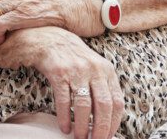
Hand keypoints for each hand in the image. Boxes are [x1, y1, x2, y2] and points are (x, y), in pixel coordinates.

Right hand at [0, 27, 123, 138]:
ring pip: (84, 105)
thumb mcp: (93, 68)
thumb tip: (108, 119)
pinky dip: (65, 116)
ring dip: (83, 126)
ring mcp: (76, 70)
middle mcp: (94, 69)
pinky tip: (64, 126)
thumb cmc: (72, 58)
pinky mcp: (58, 72)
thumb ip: (102, 87)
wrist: (48, 38)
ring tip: (79, 137)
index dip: (114, 123)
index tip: (108, 136)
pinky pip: (64, 99)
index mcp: (106, 70)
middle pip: (103, 106)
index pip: (117, 102)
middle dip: (100, 129)